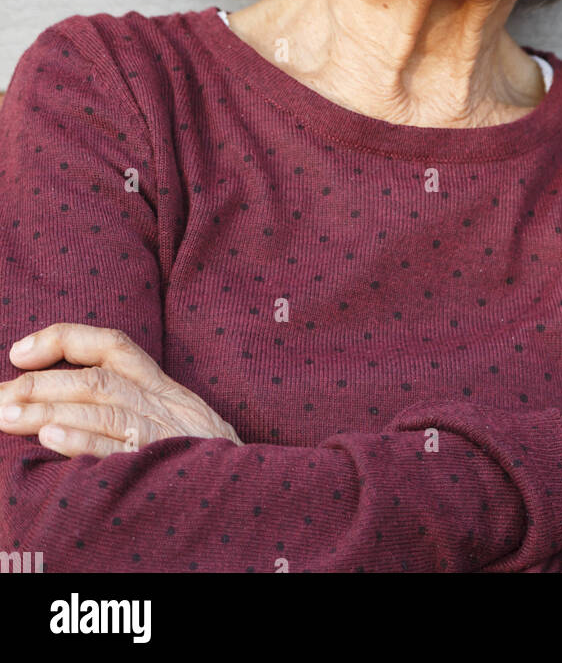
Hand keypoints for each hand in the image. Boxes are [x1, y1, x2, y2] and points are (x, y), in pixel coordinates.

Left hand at [0, 323, 241, 458]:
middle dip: (38, 384)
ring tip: (5, 416)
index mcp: (164, 388)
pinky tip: (48, 441)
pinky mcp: (169, 464)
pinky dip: (83, 441)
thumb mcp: (179, 426)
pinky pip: (121, 447)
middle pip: (95, 377)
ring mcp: (167, 432)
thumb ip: (135, 411)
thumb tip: (63, 413)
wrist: (260, 496)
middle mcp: (166, 402)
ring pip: (102, 404)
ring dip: (46, 409)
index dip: (64, 340)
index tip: (19, 352)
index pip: (112, 346)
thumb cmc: (208, 466)